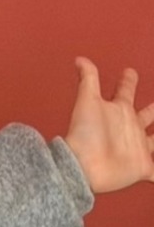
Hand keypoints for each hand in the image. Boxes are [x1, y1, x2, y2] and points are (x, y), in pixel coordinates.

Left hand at [64, 58, 153, 193]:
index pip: (125, 91)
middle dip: (153, 110)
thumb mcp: (87, 102)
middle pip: (147, 116)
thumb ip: (88, 80)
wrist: (82, 166)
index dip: (128, 81)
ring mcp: (137, 148)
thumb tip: (79, 58)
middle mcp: (130, 129)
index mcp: (119, 111)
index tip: (129, 72)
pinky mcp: (142, 168)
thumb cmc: (82, 134)